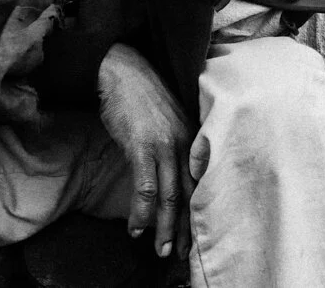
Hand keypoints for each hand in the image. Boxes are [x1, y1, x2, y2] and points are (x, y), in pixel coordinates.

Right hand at [98, 43, 194, 259]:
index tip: (196, 235)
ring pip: (172, 197)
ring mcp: (165, 145)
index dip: (198, 211)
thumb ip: (174, 145)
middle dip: (187, 228)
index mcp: (193, 138)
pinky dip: (142, 212)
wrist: (123, 69)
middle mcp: (184, 143)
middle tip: (182, 255)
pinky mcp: (142, 146)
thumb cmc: (142, 95)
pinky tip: (136, 228)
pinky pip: (146, 187)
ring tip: (162, 251)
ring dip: (166, 228)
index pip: (201, 182)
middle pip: (191, 195)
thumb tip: (170, 174)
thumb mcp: (167, 121)